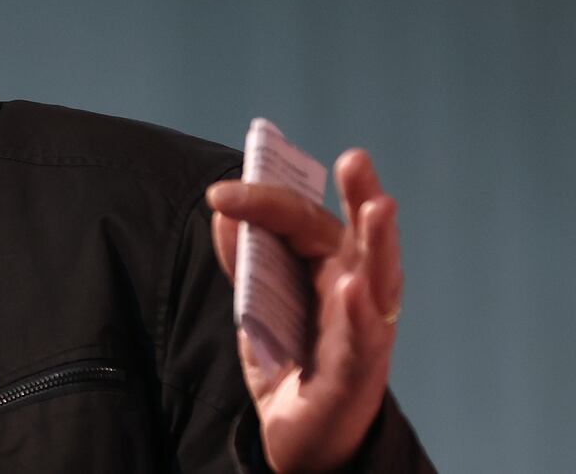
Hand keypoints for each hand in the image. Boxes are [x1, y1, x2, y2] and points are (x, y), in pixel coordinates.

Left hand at [206, 149, 402, 472]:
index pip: (304, 222)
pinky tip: (354, 289)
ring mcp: (362, 334)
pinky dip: (358, 316)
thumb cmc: (289, 359)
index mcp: (332, 269)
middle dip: (361, 196)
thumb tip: (222, 208)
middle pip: (360, 239)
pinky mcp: (354, 376)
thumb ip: (244, 259)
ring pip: (377, 283)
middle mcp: (358, 294)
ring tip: (378, 206)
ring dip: (378, 243)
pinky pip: (359, 344)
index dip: (265, 201)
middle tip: (356, 159)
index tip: (218, 192)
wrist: (299, 437)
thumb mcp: (257, 305)